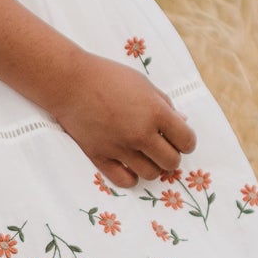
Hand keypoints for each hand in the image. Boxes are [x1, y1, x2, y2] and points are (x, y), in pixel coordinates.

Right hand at [44, 52, 196, 186]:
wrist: (70, 82)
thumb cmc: (109, 77)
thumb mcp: (144, 84)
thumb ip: (165, 104)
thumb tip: (182, 122)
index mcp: (156, 112)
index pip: (187, 141)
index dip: (186, 141)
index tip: (179, 139)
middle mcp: (140, 133)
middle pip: (171, 162)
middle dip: (171, 156)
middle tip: (162, 147)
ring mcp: (120, 148)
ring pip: (150, 174)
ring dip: (152, 167)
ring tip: (145, 155)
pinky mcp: (100, 156)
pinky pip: (124, 180)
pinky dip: (131, 176)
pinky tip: (129, 166)